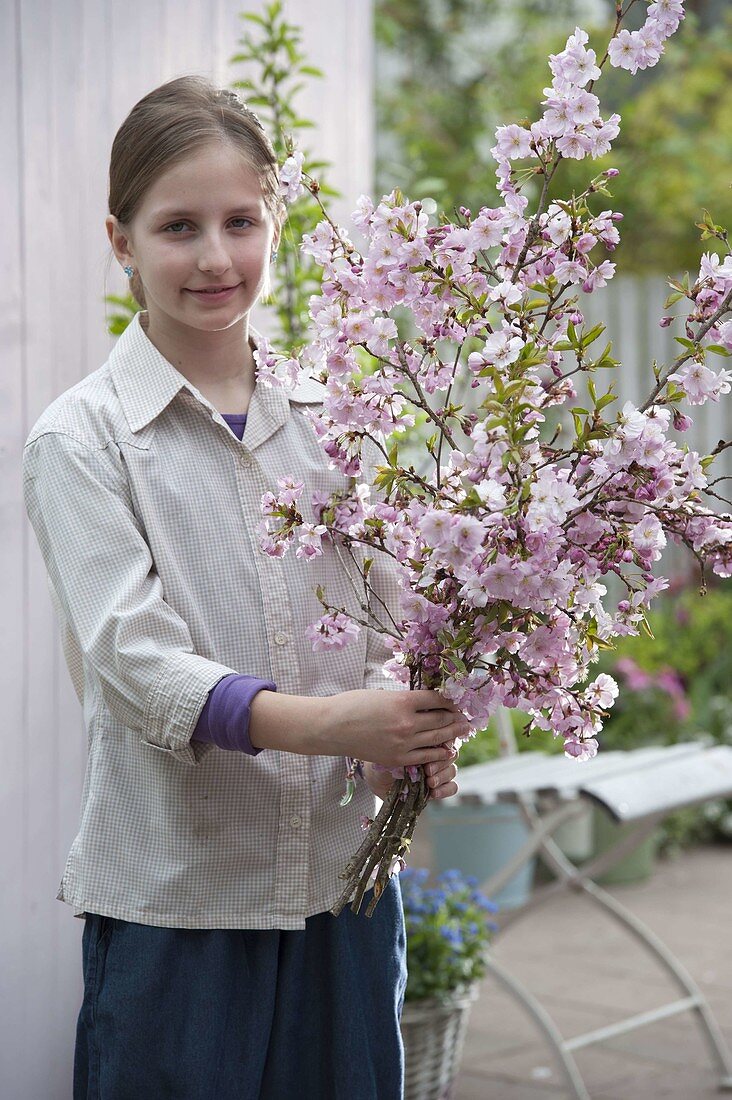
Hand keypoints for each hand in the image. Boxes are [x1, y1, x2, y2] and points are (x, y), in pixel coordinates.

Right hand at [319, 688, 470, 768]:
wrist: (330, 728)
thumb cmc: (352, 705)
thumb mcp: (382, 694)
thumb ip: (404, 699)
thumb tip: (425, 701)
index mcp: (402, 701)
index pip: (436, 698)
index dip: (449, 698)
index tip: (455, 699)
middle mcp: (407, 723)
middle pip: (441, 719)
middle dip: (456, 717)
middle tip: (466, 715)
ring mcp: (403, 743)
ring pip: (437, 738)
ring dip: (453, 733)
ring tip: (463, 729)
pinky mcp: (397, 758)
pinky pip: (426, 756)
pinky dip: (439, 752)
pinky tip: (447, 749)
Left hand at [362, 740, 458, 800]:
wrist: (376, 777)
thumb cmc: (383, 757)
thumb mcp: (394, 749)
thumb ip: (409, 744)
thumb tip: (422, 741)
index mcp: (429, 739)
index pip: (446, 737)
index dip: (445, 743)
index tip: (438, 748)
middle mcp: (436, 753)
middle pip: (452, 754)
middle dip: (441, 762)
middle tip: (428, 769)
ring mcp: (438, 770)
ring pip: (452, 770)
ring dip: (442, 776)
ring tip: (429, 781)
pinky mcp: (438, 786)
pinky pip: (452, 787)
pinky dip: (445, 790)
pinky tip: (433, 792)